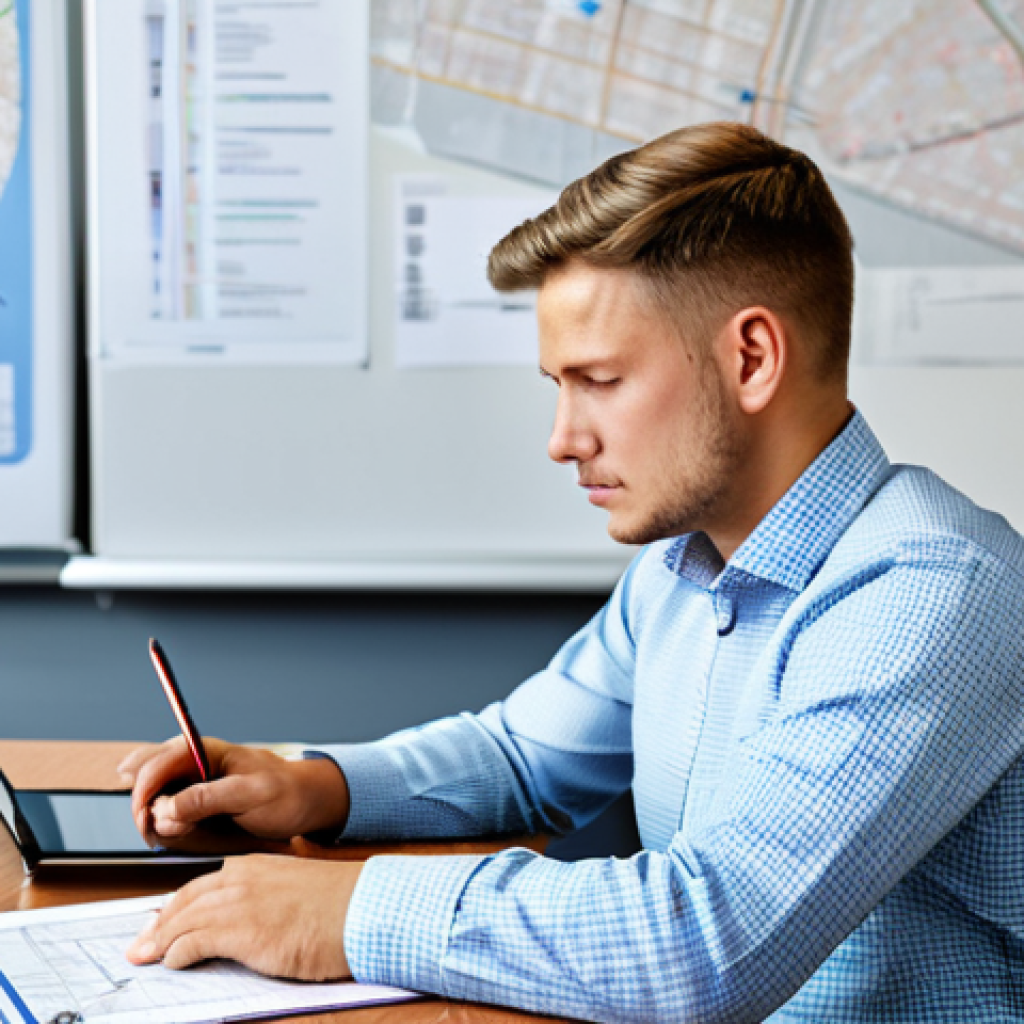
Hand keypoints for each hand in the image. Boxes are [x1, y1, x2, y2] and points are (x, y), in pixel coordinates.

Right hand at [119, 737, 350, 846]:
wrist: (306, 803)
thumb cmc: (286, 793)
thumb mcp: (251, 795)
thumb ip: (208, 799)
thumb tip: (166, 809)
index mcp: (207, 751)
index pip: (160, 760)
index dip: (145, 788)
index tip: (146, 819)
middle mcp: (195, 762)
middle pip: (147, 774)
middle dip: (144, 804)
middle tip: (155, 833)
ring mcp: (193, 780)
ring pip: (152, 792)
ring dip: (153, 815)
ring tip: (176, 831)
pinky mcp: (196, 799)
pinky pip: (166, 808)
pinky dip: (164, 822)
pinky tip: (178, 830)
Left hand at [126, 854, 362, 979]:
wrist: (361, 908)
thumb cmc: (337, 904)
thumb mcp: (294, 889)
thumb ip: (266, 896)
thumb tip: (252, 917)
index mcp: (254, 865)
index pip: (203, 884)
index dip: (178, 905)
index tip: (164, 919)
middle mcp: (240, 879)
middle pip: (185, 901)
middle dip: (158, 923)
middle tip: (141, 942)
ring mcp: (239, 904)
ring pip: (183, 921)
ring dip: (160, 941)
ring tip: (146, 956)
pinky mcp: (242, 932)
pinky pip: (194, 943)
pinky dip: (178, 954)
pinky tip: (174, 962)